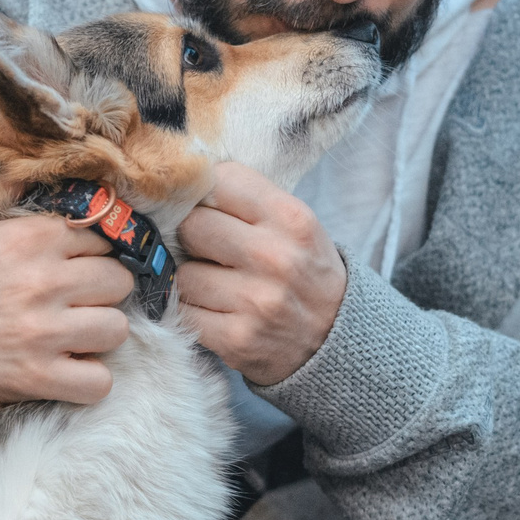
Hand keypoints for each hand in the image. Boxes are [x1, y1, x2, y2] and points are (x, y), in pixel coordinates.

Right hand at [0, 180, 137, 406]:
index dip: (90, 251)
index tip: (73, 263)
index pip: (101, 238)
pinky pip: (98, 382)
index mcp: (33, 238)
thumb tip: (32, 166)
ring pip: (117, 329)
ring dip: (100, 333)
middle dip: (102, 289)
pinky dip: (90, 379)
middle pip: (118, 281)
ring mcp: (45, 333)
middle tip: (79, 298)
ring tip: (76, 333)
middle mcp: (47, 282)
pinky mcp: (38, 376)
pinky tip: (71, 369)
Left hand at [176, 163, 345, 387]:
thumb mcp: (295, 224)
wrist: (336, 338)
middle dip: (193, 236)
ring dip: (191, 279)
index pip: (221, 180)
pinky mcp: (237, 339)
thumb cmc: (303, 270)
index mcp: (291, 218)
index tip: (211, 207)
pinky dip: (190, 311)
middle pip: (192, 225)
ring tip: (217, 285)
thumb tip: (182, 183)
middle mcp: (275, 257)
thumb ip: (248, 200)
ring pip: (183, 273)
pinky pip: (183, 312)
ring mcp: (256, 301)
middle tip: (209, 249)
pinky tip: (214, 310)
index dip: (206, 193)